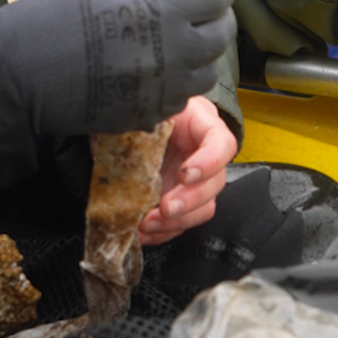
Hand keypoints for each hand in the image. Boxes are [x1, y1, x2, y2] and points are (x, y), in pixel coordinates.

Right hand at [0, 0, 235, 136]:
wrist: (19, 74)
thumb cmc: (55, 20)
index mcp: (164, 11)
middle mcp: (173, 52)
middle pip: (222, 37)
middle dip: (218, 19)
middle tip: (205, 11)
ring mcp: (163, 89)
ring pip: (207, 74)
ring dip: (202, 56)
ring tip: (183, 44)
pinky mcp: (148, 115)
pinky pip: (181, 99)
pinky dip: (179, 84)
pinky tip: (159, 71)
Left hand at [139, 96, 237, 246]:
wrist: (132, 115)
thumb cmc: (142, 105)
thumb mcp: (139, 105)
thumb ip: (137, 117)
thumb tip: (117, 136)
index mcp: (199, 123)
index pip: (220, 143)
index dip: (209, 162)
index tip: (186, 174)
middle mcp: (201, 154)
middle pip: (215, 183)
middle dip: (190, 201)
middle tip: (166, 208)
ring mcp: (192, 180)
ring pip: (201, 208)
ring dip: (175, 222)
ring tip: (146, 224)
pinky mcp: (178, 198)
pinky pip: (179, 222)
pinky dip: (162, 231)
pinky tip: (142, 232)